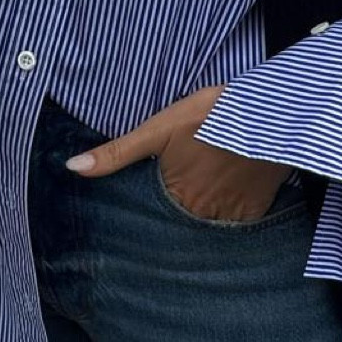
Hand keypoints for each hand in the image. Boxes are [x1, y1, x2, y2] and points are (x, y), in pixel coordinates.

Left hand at [65, 84, 294, 221]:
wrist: (270, 114)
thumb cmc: (212, 116)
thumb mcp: (159, 129)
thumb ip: (117, 153)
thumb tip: (72, 168)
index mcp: (174, 198)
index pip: (153, 219)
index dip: (149, 216)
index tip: (149, 211)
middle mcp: (201, 215)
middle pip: (181, 225)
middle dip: (176, 220)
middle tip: (180, 201)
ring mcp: (231, 217)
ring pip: (208, 227)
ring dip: (202, 219)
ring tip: (200, 202)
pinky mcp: (257, 212)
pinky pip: (238, 226)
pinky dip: (230, 217)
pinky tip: (226, 200)